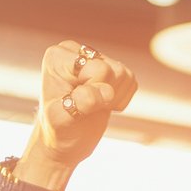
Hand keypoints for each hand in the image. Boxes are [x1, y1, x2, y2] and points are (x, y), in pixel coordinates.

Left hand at [32, 40, 136, 169]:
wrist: (65, 139)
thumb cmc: (59, 129)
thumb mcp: (62, 119)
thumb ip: (81, 102)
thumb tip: (107, 92)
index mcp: (58, 56)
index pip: (97, 68)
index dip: (93, 91)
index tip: (73, 103)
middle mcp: (77, 51)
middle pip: (113, 69)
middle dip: (104, 94)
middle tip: (86, 107)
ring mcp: (95, 58)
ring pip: (125, 74)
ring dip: (113, 98)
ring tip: (93, 106)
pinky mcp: (111, 69)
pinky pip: (131, 80)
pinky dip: (121, 99)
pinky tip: (103, 104)